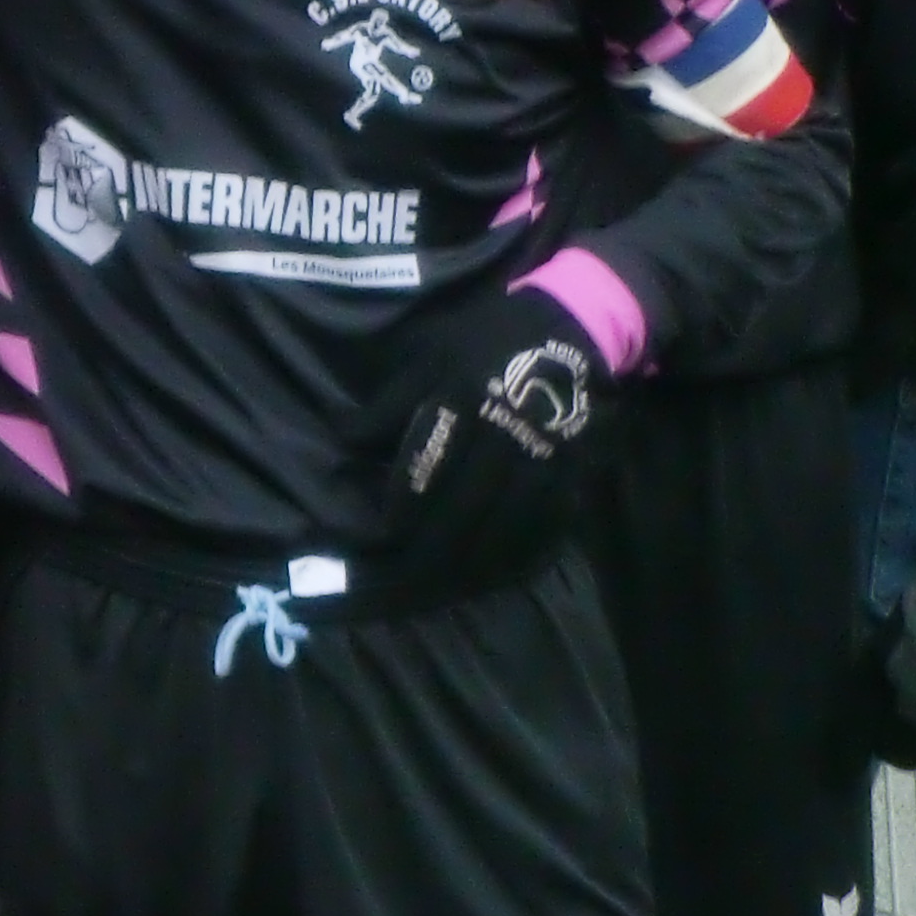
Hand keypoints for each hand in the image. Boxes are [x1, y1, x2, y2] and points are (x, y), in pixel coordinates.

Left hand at [376, 287, 608, 581]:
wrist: (571, 327)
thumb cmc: (488, 341)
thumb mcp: (431, 356)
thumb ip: (389, 403)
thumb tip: (344, 441)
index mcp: (461, 400)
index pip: (424, 469)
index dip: (401, 509)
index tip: (381, 537)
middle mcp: (500, 434)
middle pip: (461, 509)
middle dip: (429, 550)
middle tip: (402, 580)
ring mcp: (539, 457)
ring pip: (502, 527)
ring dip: (469, 565)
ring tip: (441, 587)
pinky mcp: (569, 471)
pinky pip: (541, 525)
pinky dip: (515, 556)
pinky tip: (492, 575)